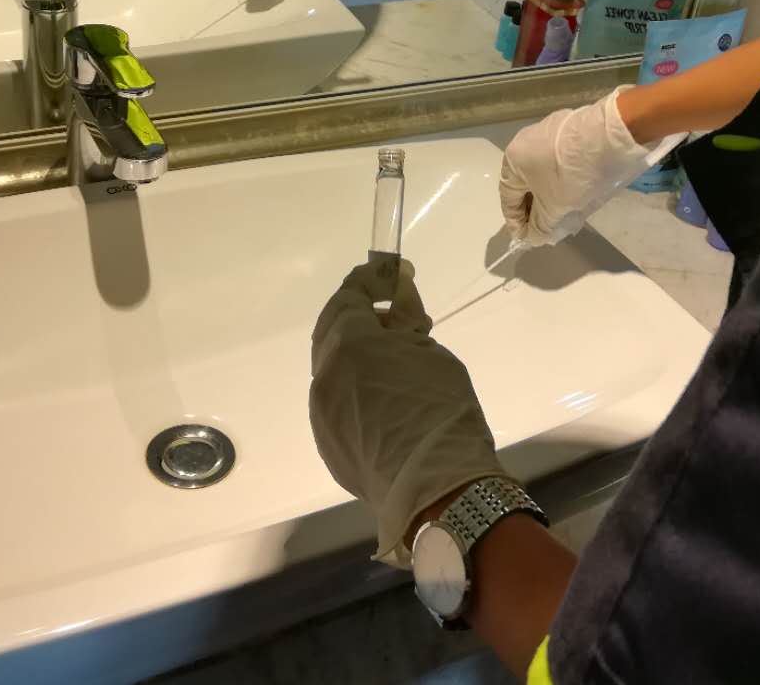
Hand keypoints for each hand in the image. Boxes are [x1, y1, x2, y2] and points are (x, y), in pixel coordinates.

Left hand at [310, 258, 506, 567]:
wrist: (434, 485)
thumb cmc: (438, 408)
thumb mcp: (429, 352)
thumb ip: (404, 321)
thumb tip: (396, 299)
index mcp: (347, 344)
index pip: (351, 295)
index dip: (373, 279)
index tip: (396, 274)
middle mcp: (324, 374)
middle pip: (333, 329)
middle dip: (359, 314)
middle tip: (393, 315)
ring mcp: (321, 411)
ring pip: (333, 368)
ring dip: (357, 354)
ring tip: (393, 358)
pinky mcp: (328, 443)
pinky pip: (337, 401)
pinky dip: (355, 388)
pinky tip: (384, 397)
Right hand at [499, 86, 684, 245]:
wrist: (610, 137)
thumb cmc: (571, 174)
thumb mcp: (554, 208)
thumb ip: (540, 227)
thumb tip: (534, 237)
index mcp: (513, 159)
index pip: (508, 198)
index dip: (516, 223)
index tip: (527, 240)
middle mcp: (526, 142)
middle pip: (526, 184)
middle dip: (536, 209)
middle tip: (547, 228)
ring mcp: (549, 132)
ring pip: (545, 173)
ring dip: (552, 195)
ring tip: (565, 213)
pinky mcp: (571, 129)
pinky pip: (561, 162)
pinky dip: (565, 180)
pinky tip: (579, 191)